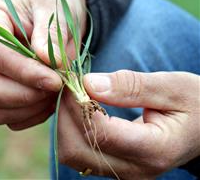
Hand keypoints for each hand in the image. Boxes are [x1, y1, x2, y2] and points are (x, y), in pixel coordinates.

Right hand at [0, 0, 85, 129]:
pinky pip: (7, 119)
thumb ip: (49, 32)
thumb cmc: (49, 9)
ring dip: (30, 108)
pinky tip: (48, 101)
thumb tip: (47, 60)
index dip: (25, 72)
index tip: (55, 80)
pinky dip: (31, 116)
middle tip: (56, 87)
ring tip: (56, 92)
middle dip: (24, 96)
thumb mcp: (52, 9)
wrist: (51, 20)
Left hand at [58, 70, 199, 178]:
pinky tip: (78, 109)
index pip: (101, 133)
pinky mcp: (113, 166)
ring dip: (64, 122)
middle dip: (65, 114)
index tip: (77, 80)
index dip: (80, 104)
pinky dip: (70, 130)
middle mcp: (135, 169)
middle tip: (70, 85)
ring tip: (73, 95)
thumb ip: (130, 86)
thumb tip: (89, 83)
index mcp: (155, 149)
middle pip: (76, 148)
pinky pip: (78, 153)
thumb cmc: (193, 103)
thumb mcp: (170, 87)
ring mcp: (122, 172)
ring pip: (71, 154)